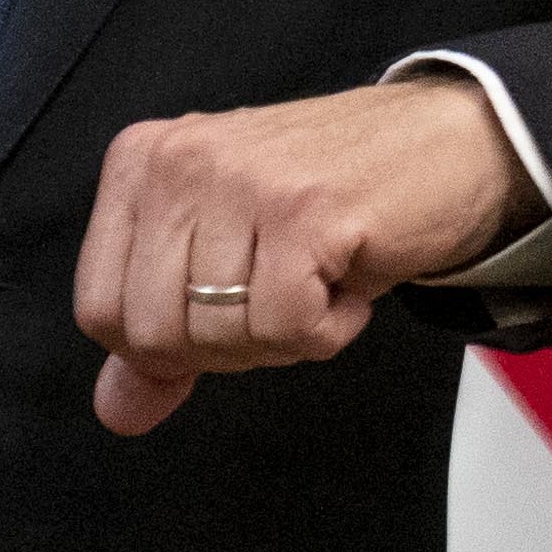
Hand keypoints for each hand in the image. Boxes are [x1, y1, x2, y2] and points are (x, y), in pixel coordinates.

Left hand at [75, 73, 531, 434]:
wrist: (451, 141)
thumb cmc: (338, 193)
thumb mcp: (228, 251)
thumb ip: (166, 329)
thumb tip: (119, 410)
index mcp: (142, 165)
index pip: (100, 309)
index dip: (167, 346)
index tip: (226, 311)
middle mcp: (180, 162)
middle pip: (154, 334)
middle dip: (228, 348)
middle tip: (282, 297)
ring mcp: (241, 182)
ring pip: (221, 336)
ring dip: (287, 336)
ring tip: (319, 277)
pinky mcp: (305, 211)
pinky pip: (288, 328)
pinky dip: (330, 330)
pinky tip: (347, 281)